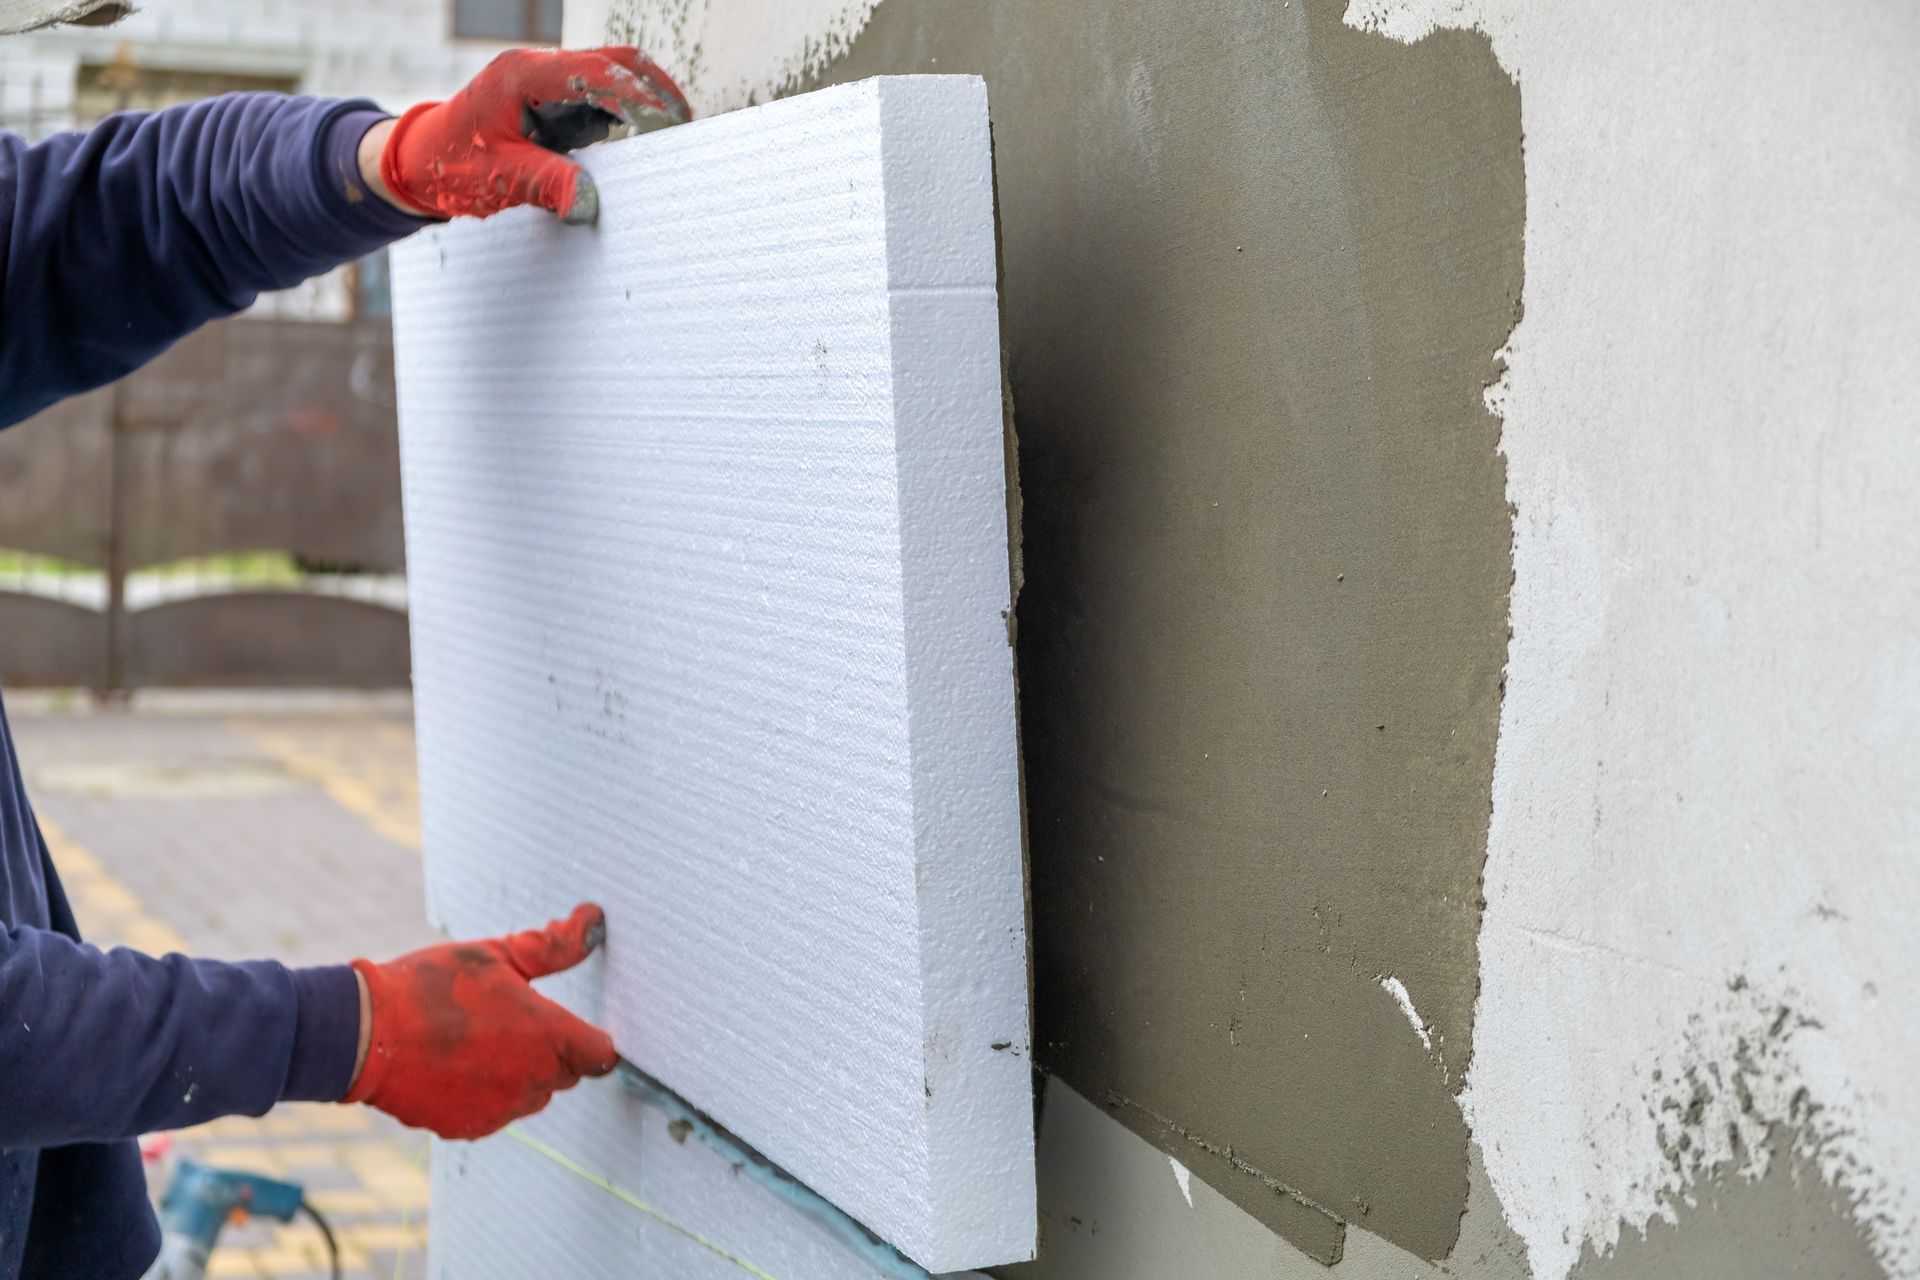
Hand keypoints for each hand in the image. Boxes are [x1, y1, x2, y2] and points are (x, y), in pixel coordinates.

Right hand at [345, 903, 618, 1138]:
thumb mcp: (495, 954)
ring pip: (530, 1094)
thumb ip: (551, 946)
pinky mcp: (469, 1128)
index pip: (602, 1055)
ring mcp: (501, 1110)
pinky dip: (484, 1094)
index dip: (592, 1040)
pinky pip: (494, 1112)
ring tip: (477, 1039)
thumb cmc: (432, 986)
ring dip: (518, 1074)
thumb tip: (593, 921)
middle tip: (510, 1020)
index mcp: (548, 1036)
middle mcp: (533, 1081)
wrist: (364, 1034)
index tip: (573, 1025)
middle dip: (550, 1051)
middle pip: (566, 1074)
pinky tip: (455, 1065)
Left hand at [362, 47, 690, 224]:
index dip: (638, 96)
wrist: (420, 160)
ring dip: (644, 101)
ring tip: (676, 134)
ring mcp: (547, 82)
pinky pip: (601, 100)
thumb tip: (590, 206)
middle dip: (654, 88)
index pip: (593, 74)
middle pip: (612, 61)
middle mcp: (537, 69)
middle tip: (687, 124)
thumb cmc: (452, 165)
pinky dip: (628, 117)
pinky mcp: (554, 101)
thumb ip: (548, 186)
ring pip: (611, 76)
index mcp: (521, 76)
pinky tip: (646, 142)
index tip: (673, 121)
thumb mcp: (501, 179)